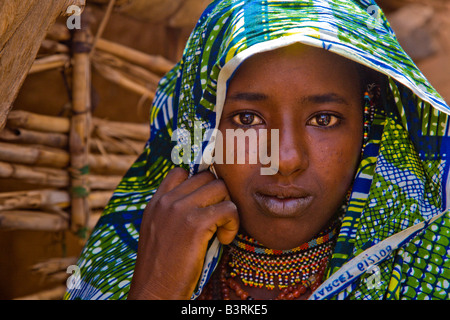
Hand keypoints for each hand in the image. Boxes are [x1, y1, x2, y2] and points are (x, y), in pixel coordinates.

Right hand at [127, 167, 238, 299]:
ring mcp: (179, 209)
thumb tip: (202, 200)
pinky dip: (233, 225)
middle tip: (218, 219)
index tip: (208, 202)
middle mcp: (166, 201)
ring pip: (220, 188)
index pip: (182, 171)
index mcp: (156, 202)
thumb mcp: (158, 231)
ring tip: (221, 230)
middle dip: (219, 196)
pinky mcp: (195, 224)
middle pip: (206, 177)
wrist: (154, 291)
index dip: (200, 183)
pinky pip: (229, 209)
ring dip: (228, 208)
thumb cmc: (163, 267)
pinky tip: (224, 240)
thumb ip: (172, 212)